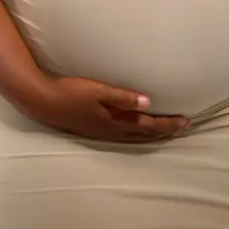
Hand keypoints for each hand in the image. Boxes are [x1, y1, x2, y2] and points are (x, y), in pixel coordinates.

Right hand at [26, 74, 190, 143]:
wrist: (42, 102)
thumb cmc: (70, 93)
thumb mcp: (98, 91)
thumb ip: (124, 98)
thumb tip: (149, 103)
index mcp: (115, 123)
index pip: (149, 126)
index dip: (168, 124)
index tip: (186, 121)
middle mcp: (111, 132)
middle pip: (145, 134)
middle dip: (165, 131)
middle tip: (183, 127)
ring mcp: (102, 133)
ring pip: (135, 137)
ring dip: (152, 134)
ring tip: (166, 131)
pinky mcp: (94, 130)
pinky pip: (124, 136)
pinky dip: (138, 134)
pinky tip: (136, 131)